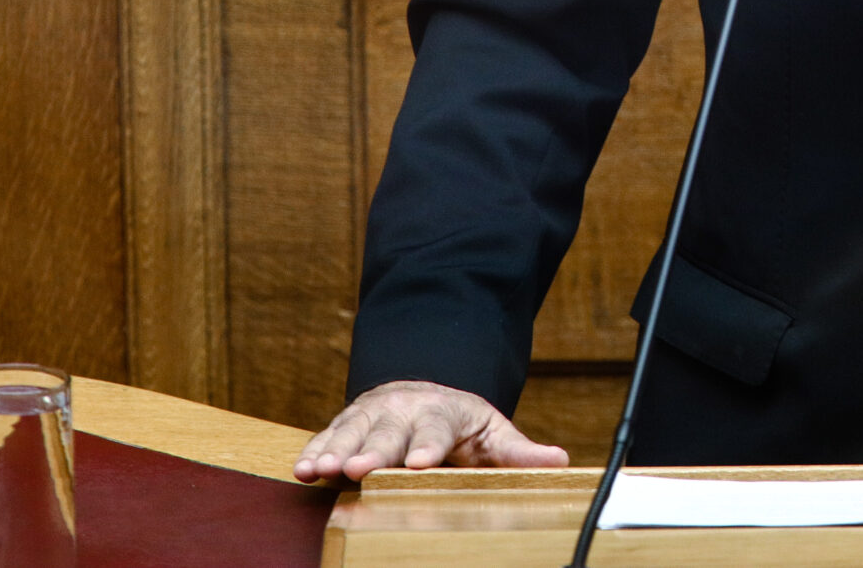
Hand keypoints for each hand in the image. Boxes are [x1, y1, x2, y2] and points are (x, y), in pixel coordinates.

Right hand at [293, 379, 570, 482]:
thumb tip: (559, 461)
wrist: (420, 395)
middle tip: (359, 467)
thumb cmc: (460, 424)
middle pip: (388, 431)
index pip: (437, 429)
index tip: (421, 462)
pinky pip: (327, 436)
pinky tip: (302, 468)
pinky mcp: (346, 424)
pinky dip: (312, 450)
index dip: (428, 445)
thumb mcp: (492, 434)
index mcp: (443, 412)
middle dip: (374, 449)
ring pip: (352, 431)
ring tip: (322, 468)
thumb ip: (518, 451)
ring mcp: (371, 415)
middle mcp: (403, 410)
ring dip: (335, 449)